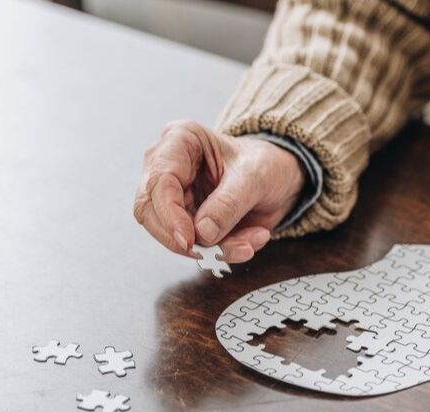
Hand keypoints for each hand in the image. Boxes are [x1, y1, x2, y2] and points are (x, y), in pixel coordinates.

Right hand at [133, 120, 304, 262]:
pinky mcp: (185, 220)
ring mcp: (174, 196)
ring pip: (171, 234)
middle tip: (212, 253)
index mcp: (179, 140)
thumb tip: (202, 232)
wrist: (279, 177)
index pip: (158, 181)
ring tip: (248, 245)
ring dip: (211, 248)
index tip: (189, 239)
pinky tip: (249, 242)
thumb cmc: (264, 163)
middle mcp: (168, 166)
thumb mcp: (255, 177)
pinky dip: (221, 251)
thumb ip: (229, 203)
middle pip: (149, 211)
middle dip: (182, 238)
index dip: (169, 215)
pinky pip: (193, 245)